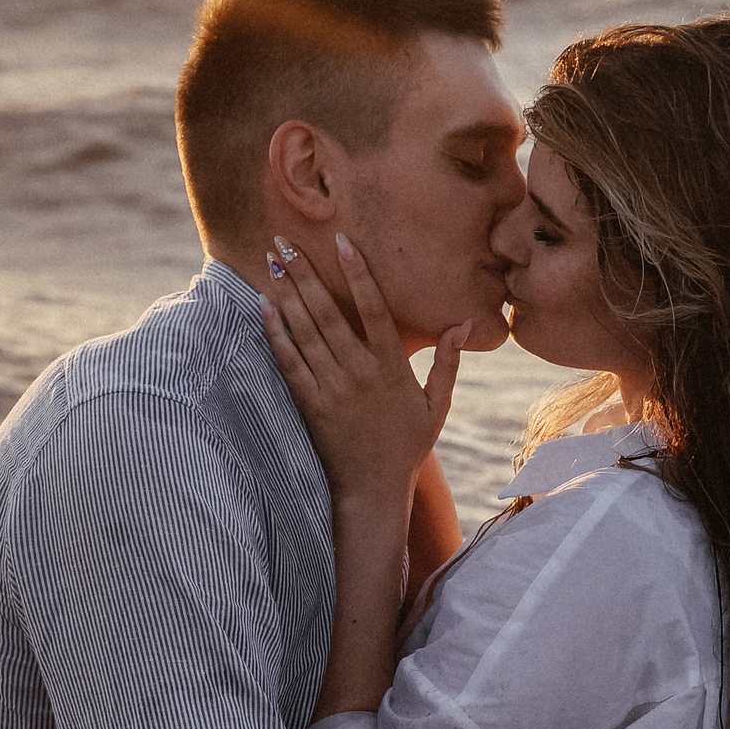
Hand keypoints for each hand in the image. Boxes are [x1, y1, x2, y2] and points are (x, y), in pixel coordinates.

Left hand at [262, 232, 469, 507]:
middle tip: (284, 240)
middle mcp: (359, 373)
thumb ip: (447, 363)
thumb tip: (464, 324)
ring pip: (306, 332)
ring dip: (287, 294)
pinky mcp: (309, 404)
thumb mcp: (435, 405)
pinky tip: (265, 307)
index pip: (374, 309)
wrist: (372, 489)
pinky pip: (289, 362)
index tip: (341, 242)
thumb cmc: (406, 446)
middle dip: (305, 273)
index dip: (357, 273)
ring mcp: (331, 388)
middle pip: (329, 312)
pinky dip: (276, 334)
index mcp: (392, 368)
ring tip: (271, 262)